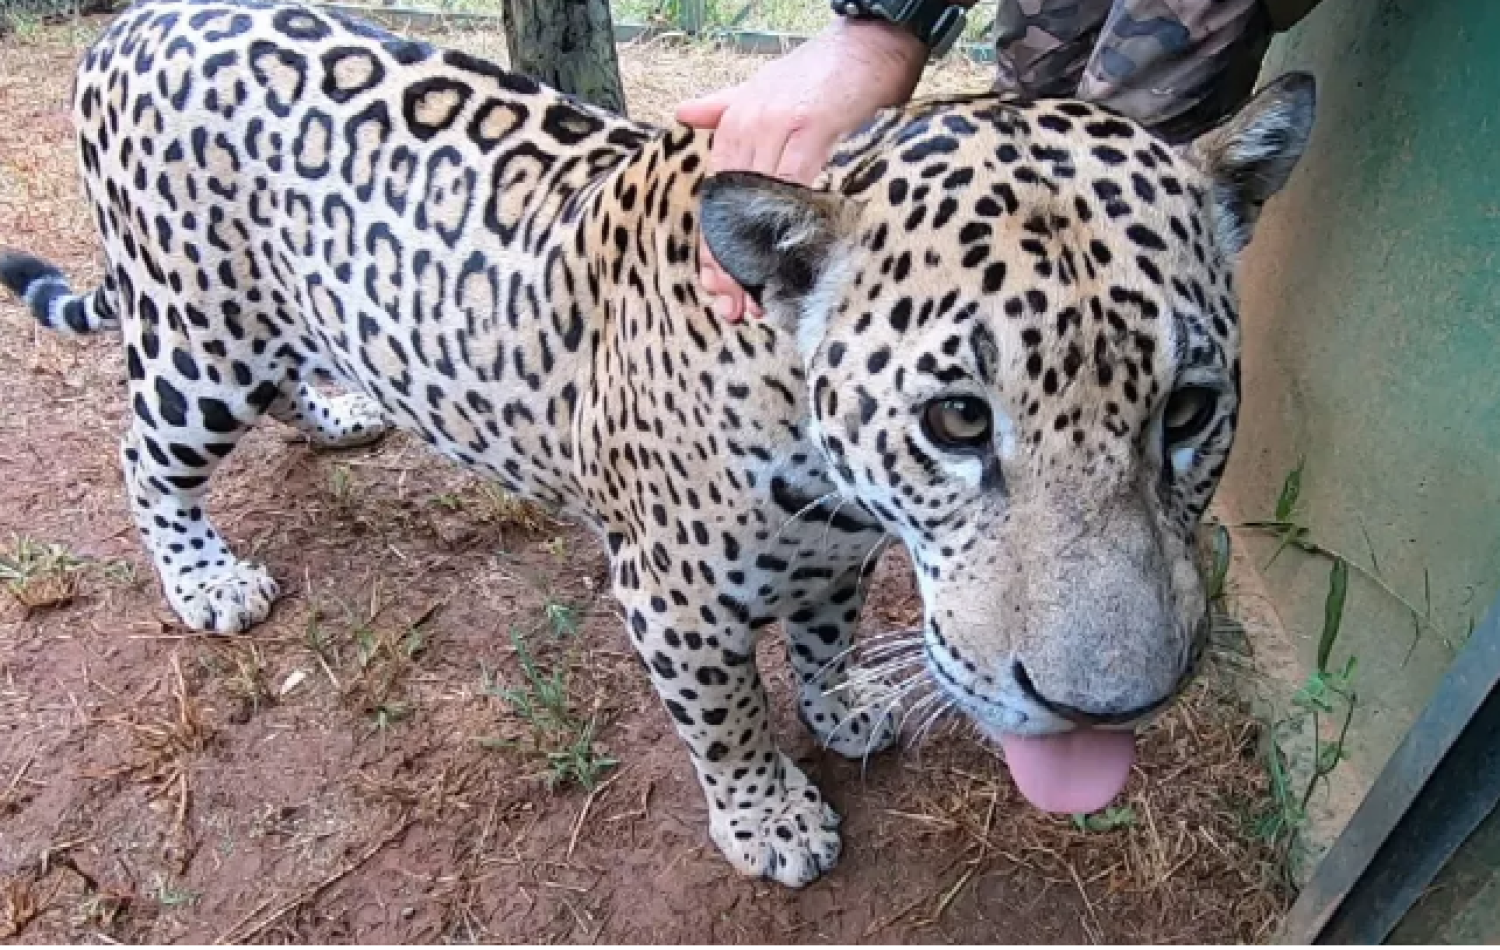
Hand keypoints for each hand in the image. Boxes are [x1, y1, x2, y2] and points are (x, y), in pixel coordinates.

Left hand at [676, 18, 927, 320]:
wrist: (870, 40)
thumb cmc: (823, 71)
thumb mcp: (762, 85)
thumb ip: (722, 106)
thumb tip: (682, 113)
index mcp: (734, 124)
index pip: (715, 200)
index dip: (714, 249)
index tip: (718, 289)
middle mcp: (749, 126)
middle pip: (730, 210)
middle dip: (730, 265)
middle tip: (735, 307)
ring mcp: (778, 128)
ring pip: (756, 207)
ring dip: (758, 258)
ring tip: (762, 299)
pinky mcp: (812, 130)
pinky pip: (793, 188)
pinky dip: (789, 228)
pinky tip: (790, 261)